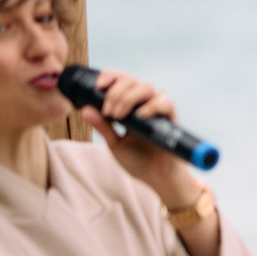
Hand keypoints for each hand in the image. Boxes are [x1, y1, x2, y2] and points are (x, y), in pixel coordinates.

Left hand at [77, 69, 202, 205]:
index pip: (122, 81)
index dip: (111, 76)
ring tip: (118, 116)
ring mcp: (158, 112)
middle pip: (132, 81)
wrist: (157, 179)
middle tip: (109, 111)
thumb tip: (85, 109)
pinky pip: (165, 103)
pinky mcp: (171, 120)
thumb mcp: (114, 144)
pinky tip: (139, 116)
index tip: (98, 85)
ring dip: (128, 98)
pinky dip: (151, 106)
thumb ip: (102, 127)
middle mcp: (145, 105)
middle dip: (116, 92)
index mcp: (130, 107)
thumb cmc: (138, 162)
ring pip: (147, 88)